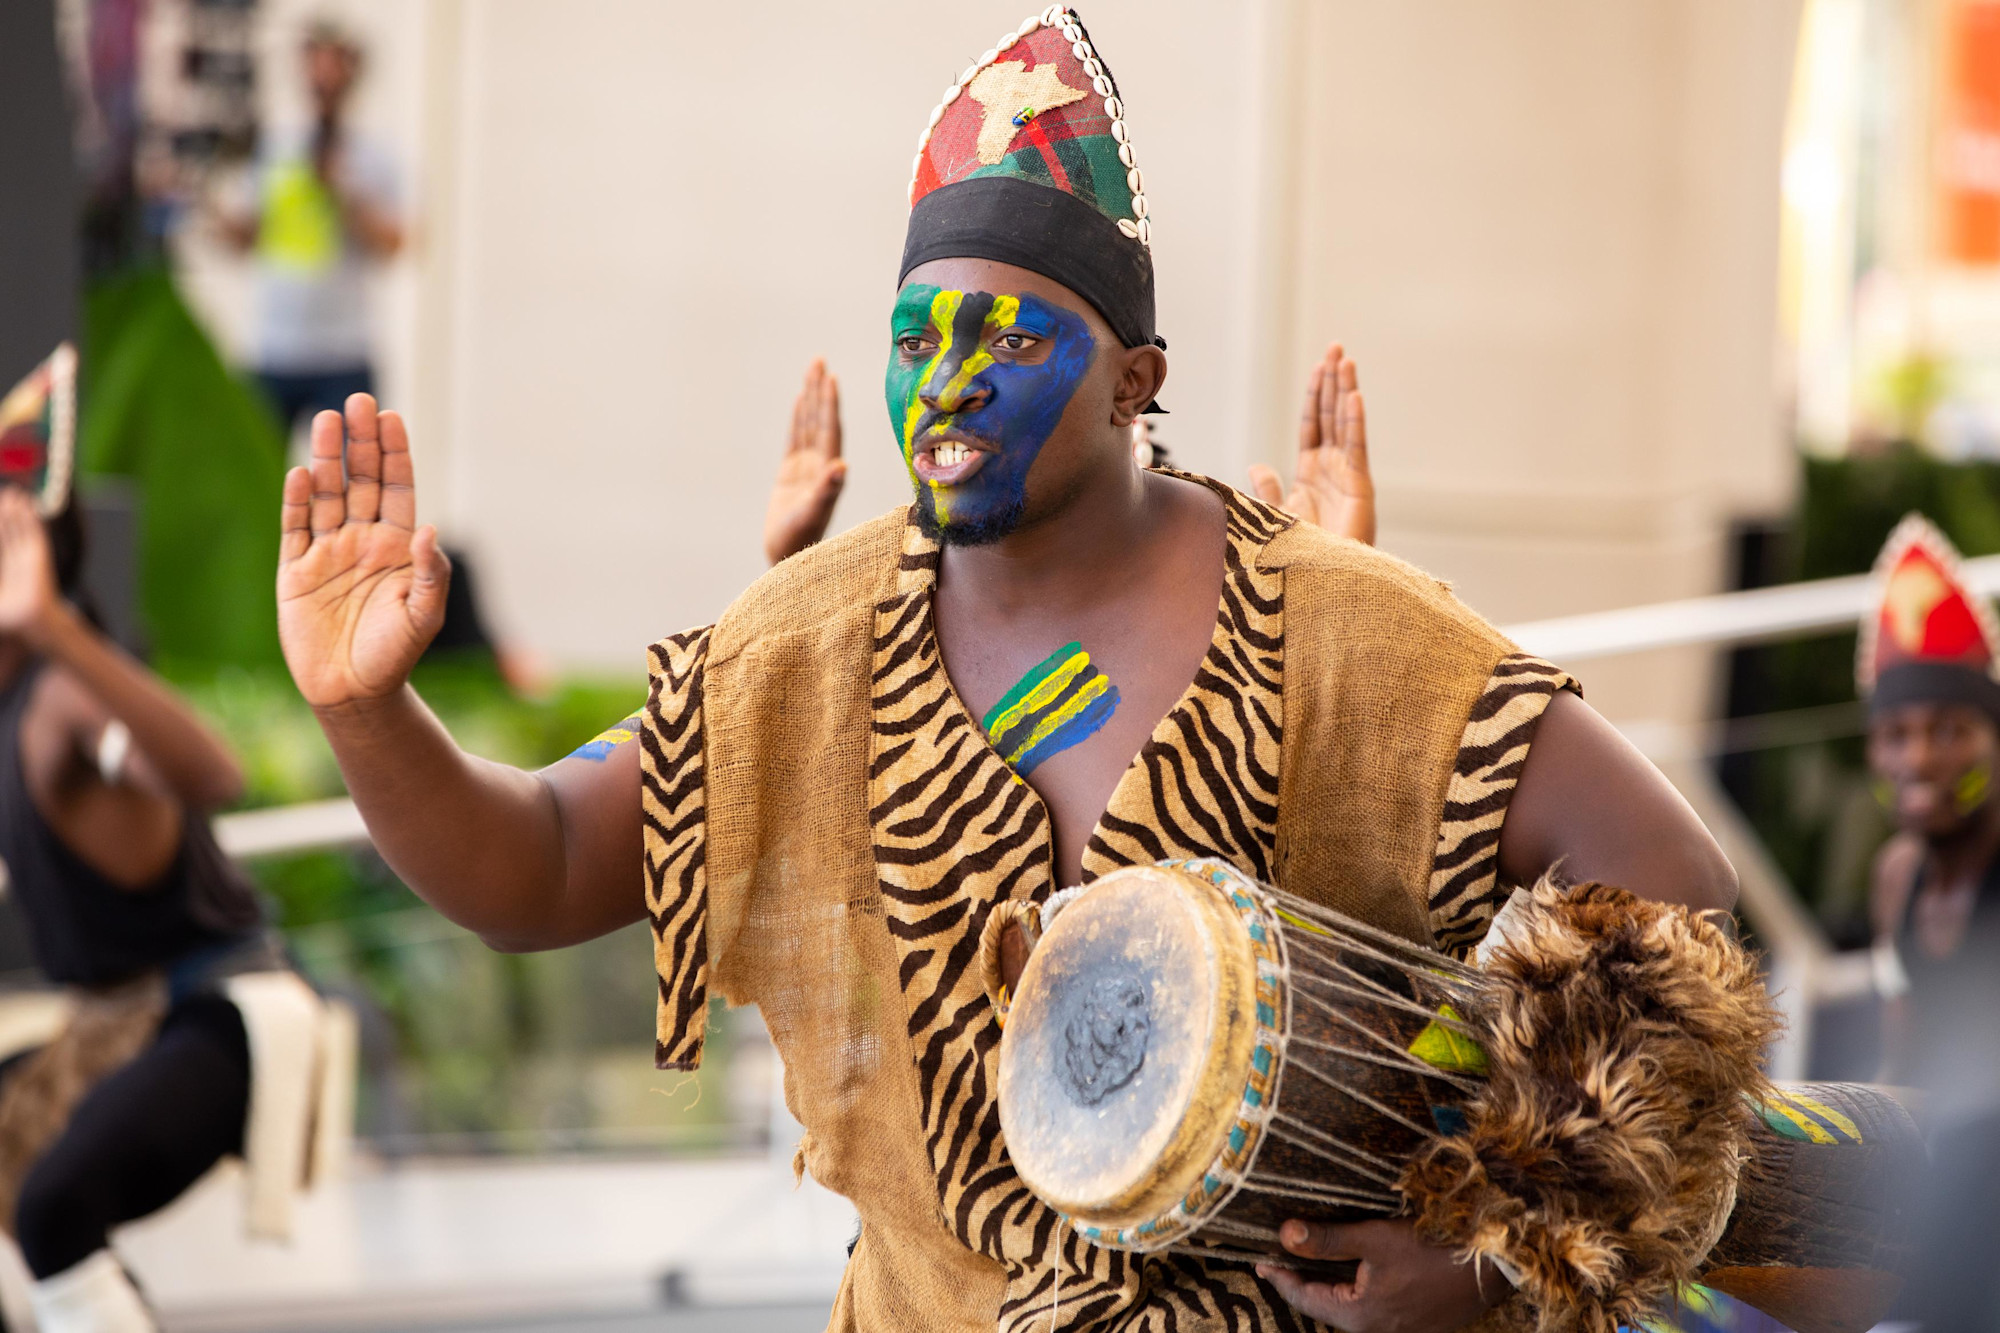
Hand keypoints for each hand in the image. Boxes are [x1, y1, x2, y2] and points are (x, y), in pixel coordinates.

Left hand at [0, 487, 62, 645]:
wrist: (28, 621)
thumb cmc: (6, 617)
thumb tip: (0, 567)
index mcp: (9, 572)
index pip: (4, 543)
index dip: (2, 528)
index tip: (0, 511)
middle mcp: (20, 562)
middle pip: (11, 533)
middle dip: (6, 515)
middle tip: (4, 496)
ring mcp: (30, 558)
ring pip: (21, 529)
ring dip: (16, 512)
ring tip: (12, 494)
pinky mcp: (39, 555)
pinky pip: (34, 532)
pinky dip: (31, 518)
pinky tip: (26, 504)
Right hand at [278, 395, 449, 709]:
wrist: (353, 693)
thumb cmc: (395, 655)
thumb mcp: (423, 616)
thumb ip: (431, 574)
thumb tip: (432, 530)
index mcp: (398, 547)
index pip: (397, 489)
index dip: (394, 454)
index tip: (392, 419)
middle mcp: (362, 542)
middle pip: (360, 481)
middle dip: (360, 443)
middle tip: (359, 401)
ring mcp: (327, 554)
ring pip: (326, 495)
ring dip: (326, 459)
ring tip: (328, 420)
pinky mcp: (295, 572)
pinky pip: (295, 528)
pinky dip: (296, 501)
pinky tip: (301, 472)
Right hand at [764, 359, 847, 564]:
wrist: (788, 561)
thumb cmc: (799, 542)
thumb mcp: (812, 515)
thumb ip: (827, 490)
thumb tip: (842, 466)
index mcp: (828, 471)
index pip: (830, 430)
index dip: (830, 404)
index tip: (830, 377)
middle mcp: (821, 466)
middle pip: (821, 420)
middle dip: (819, 391)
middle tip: (818, 360)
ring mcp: (807, 469)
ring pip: (809, 425)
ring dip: (810, 399)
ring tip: (812, 370)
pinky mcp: (792, 475)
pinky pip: (796, 439)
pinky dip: (798, 419)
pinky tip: (799, 402)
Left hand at [1249, 342, 1373, 544]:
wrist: (1318, 583)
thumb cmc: (1298, 555)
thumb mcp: (1275, 517)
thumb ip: (1269, 490)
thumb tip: (1258, 465)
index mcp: (1310, 473)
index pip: (1312, 424)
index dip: (1315, 395)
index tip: (1319, 366)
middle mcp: (1331, 469)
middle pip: (1331, 416)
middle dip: (1332, 382)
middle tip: (1336, 348)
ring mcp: (1347, 476)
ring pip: (1345, 424)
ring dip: (1345, 391)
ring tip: (1345, 360)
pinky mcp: (1359, 488)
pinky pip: (1356, 448)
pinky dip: (1354, 421)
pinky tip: (1352, 396)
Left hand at [1256, 1218, 1500, 1332]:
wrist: (1495, 1265)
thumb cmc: (1436, 1250)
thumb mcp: (1376, 1239)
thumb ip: (1327, 1240)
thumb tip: (1284, 1234)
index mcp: (1360, 1317)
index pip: (1305, 1298)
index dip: (1280, 1276)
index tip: (1258, 1259)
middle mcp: (1378, 1331)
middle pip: (1327, 1305)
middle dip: (1304, 1279)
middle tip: (1281, 1256)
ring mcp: (1401, 1329)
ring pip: (1351, 1306)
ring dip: (1332, 1283)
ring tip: (1313, 1257)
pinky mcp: (1419, 1321)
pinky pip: (1375, 1306)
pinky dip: (1358, 1287)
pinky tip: (1357, 1266)